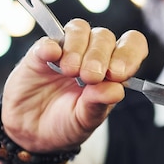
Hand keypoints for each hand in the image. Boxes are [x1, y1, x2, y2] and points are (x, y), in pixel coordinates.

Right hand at [0, 19, 147, 152]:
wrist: (31, 133)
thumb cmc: (65, 123)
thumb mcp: (85, 121)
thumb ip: (99, 104)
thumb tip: (116, 89)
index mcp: (112, 70)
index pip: (132, 45)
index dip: (130, 53)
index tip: (119, 72)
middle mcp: (92, 55)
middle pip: (104, 36)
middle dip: (100, 55)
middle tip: (91, 77)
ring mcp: (66, 51)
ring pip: (79, 29)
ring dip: (78, 47)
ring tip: (70, 71)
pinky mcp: (40, 53)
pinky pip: (48, 40)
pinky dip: (51, 45)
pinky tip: (52, 56)